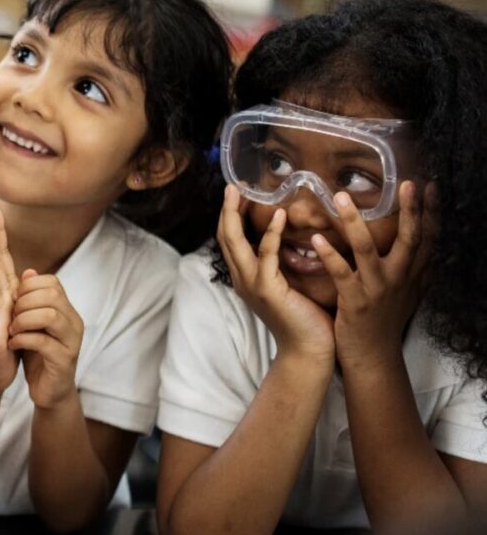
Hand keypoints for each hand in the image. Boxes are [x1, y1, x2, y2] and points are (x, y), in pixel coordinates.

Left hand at [10, 269, 83, 409]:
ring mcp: (71, 341)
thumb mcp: (31, 323)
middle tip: (11, 317)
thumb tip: (28, 272)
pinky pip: (44, 342)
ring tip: (12, 330)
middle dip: (24, 302)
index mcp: (66, 310)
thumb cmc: (38, 354)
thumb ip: (29, 300)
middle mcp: (73, 322)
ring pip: (50, 316)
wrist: (48, 390)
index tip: (14, 300)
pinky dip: (23, 340)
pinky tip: (13, 344)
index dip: (28, 286)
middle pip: (52, 295)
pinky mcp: (64, 361)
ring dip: (24, 320)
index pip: (52, 282)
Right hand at [216, 185, 334, 361]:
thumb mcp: (289, 285)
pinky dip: (270, 233)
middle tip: (232, 185)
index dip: (229, 216)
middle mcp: (242, 279)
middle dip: (226, 209)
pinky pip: (266, 254)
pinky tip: (279, 215)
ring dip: (236, 214)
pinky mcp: (267, 289)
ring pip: (235, 242)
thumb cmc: (305, 319)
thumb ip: (283, 264)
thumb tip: (293, 239)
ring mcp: (252, 284)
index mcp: (246, 277)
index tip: (235, 194)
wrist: (310, 351)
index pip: (230, 240)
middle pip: (225, 237)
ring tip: (242, 192)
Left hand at [313, 182, 434, 370]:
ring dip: (353, 221)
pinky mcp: (355, 302)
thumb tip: (427, 249)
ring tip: (341, 197)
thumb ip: (416, 270)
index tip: (430, 186)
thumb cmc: (385, 322)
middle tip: (408, 185)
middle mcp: (399, 279)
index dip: (430, 212)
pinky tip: (317, 239)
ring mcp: (377, 290)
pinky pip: (341, 273)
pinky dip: (329, 255)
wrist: (373, 357)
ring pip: (367, 249)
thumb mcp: (408, 294)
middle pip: (409, 240)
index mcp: (411, 276)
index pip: (426, 239)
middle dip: (410, 211)